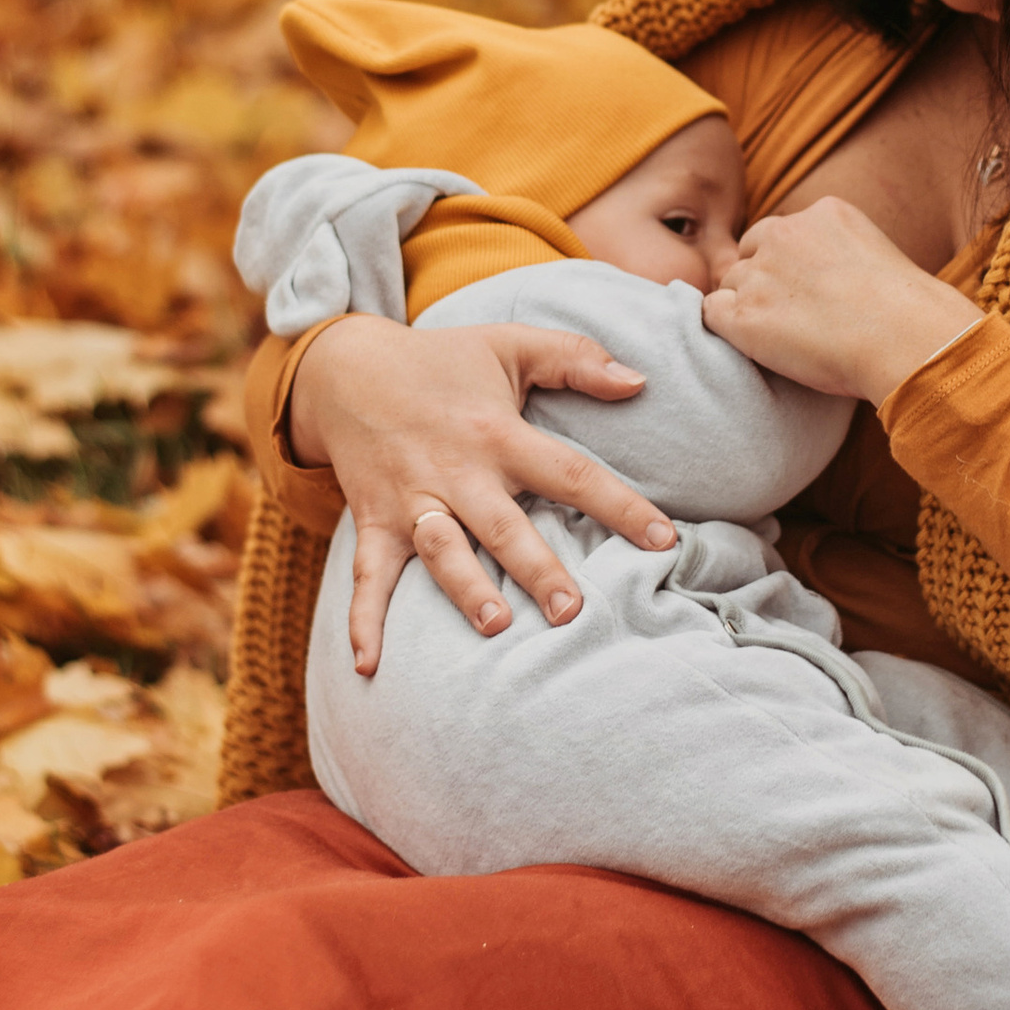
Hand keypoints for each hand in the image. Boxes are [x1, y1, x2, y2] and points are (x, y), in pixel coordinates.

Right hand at [285, 312, 675, 671]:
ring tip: (494, 627)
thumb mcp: (510, 344)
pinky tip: (368, 664)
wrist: (345, 368)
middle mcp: (457, 472)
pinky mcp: (374, 521)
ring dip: (464, 590)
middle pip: (503, 526)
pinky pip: (368, 575)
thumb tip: (640, 381)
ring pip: (442, 551)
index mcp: (498, 434)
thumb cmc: (442, 360)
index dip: (620, 506)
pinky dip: (363, 621)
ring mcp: (412, 501)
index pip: (571, 474)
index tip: (664, 542)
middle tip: (571, 613)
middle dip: (535, 568)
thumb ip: (577, 359)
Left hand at [702, 197, 983, 406]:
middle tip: (788, 316)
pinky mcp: (744, 315)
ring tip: (780, 337)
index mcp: (824, 213)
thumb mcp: (883, 259)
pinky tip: (752, 344)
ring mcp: (760, 274)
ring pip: (730, 283)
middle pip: (750, 253)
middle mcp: (785, 234)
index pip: (783, 232)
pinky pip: (711, 312)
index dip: (787, 265)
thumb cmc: (909, 313)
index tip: (804, 292)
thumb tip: (841, 287)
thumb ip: (848, 257)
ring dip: (746, 306)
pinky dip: (724, 327)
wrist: (903, 336)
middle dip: (762, 280)